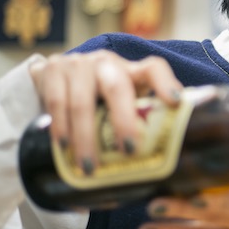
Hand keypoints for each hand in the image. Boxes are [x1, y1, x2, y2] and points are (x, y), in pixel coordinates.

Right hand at [28, 50, 183, 172]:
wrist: (55, 74)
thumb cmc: (98, 95)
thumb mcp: (121, 99)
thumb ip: (140, 116)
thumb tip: (165, 152)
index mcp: (131, 70)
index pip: (154, 68)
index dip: (165, 83)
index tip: (175, 102)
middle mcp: (106, 62)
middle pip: (117, 87)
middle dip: (123, 120)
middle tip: (129, 151)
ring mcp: (78, 64)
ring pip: (82, 101)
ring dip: (85, 137)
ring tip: (89, 166)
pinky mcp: (53, 69)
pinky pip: (57, 102)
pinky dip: (61, 127)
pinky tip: (64, 146)